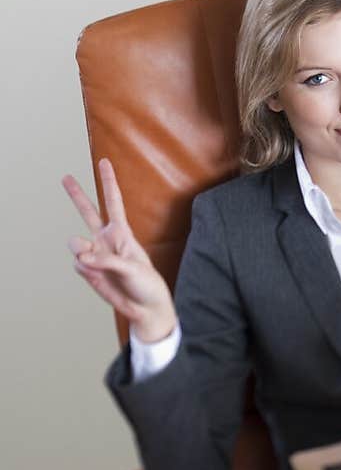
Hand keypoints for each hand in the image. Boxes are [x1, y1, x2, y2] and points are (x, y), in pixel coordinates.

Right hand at [62, 158, 175, 341]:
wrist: (143, 307)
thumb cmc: (146, 283)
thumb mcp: (132, 269)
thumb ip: (105, 261)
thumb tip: (80, 256)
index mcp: (122, 232)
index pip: (113, 201)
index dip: (108, 181)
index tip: (104, 161)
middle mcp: (106, 239)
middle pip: (88, 211)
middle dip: (77, 194)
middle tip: (65, 177)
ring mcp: (95, 253)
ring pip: (75, 242)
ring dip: (80, 250)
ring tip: (91, 260)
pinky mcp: (88, 269)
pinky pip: (78, 264)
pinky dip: (85, 270)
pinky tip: (97, 276)